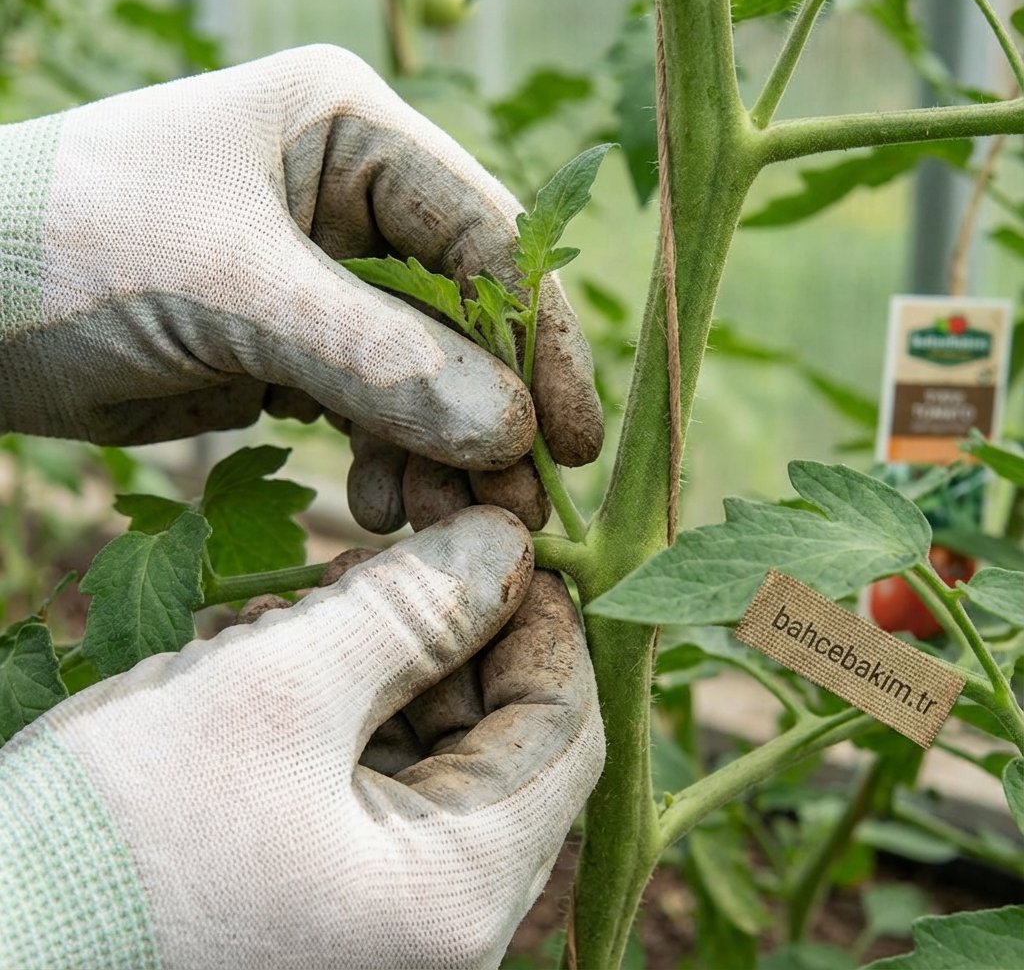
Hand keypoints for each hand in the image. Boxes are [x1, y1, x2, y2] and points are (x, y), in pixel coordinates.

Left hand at [0, 45, 601, 529]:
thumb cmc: (62, 248)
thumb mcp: (226, 289)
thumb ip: (375, 359)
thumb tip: (510, 430)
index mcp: (349, 132)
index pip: (489, 236)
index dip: (541, 339)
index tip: (569, 441)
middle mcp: (352, 198)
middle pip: (470, 314)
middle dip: (492, 414)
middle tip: (511, 510)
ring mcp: (327, 277)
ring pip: (429, 373)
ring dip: (441, 451)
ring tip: (428, 519)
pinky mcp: (298, 345)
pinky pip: (378, 407)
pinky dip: (391, 460)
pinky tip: (378, 506)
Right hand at [0, 507, 602, 968]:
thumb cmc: (114, 843)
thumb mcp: (276, 694)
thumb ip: (413, 610)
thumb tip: (507, 543)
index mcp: (457, 897)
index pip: (566, 732)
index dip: (545, 623)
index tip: (498, 543)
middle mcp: (435, 928)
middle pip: (499, 742)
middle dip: (449, 637)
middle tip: (379, 565)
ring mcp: (376, 920)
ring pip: (429, 755)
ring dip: (382, 667)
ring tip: (301, 614)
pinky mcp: (318, 900)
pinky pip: (367, 786)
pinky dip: (336, 714)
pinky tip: (271, 665)